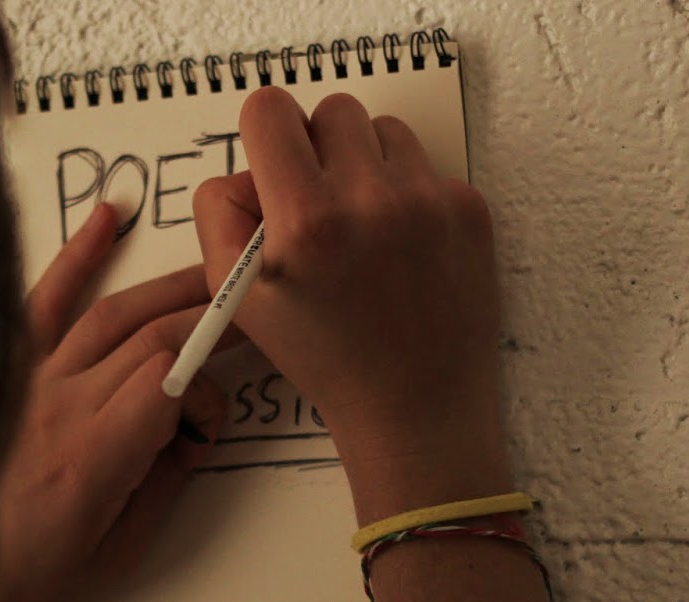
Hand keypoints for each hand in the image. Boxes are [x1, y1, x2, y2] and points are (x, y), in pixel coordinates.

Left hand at [0, 204, 228, 601]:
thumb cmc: (28, 577)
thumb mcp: (120, 553)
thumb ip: (165, 484)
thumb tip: (193, 431)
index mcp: (93, 457)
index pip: (170, 381)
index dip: (206, 390)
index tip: (209, 424)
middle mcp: (59, 407)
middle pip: (150, 337)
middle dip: (207, 323)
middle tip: (246, 317)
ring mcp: (28, 383)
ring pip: (109, 313)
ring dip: (167, 289)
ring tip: (210, 276)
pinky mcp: (6, 373)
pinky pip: (41, 301)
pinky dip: (77, 255)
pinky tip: (108, 219)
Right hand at [193, 87, 511, 522]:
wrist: (416, 406)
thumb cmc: (324, 357)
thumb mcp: (239, 299)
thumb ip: (220, 216)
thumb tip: (246, 168)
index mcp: (305, 221)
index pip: (270, 109)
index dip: (265, 133)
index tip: (274, 164)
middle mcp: (370, 200)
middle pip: (331, 109)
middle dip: (317, 147)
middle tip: (317, 202)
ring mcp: (428, 200)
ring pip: (383, 129)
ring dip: (364, 164)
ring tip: (361, 226)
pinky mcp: (468, 209)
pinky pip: (424, 165)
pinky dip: (406, 193)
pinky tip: (400, 247)